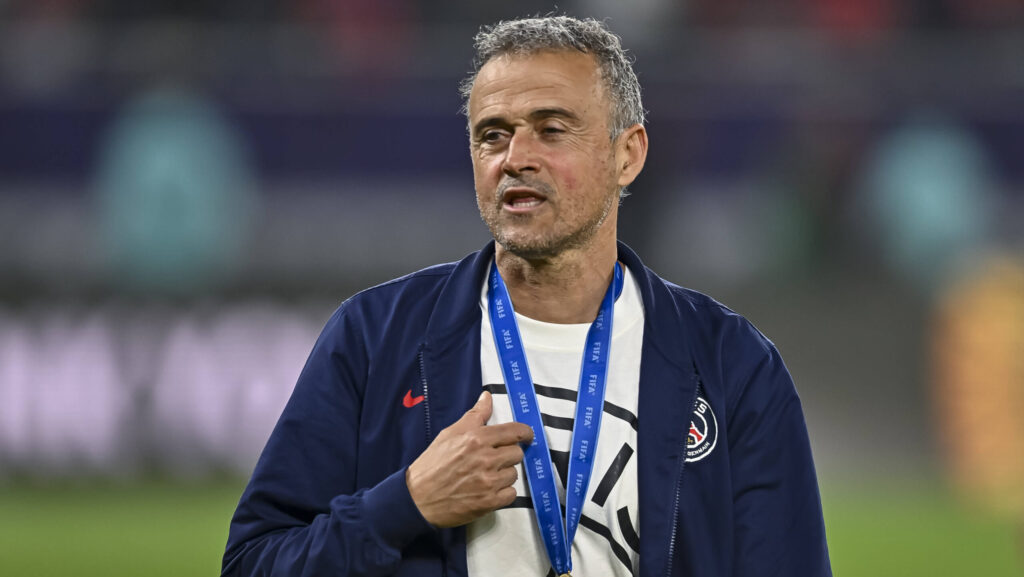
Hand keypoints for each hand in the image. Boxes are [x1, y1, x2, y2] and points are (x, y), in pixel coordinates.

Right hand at [406, 391, 533, 526]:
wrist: (418, 498)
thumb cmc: (432, 464)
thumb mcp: (450, 433)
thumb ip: (474, 416)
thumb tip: (487, 397)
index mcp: (476, 438)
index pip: (515, 431)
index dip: (525, 433)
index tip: (527, 436)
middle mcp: (486, 458)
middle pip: (517, 453)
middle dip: (508, 454)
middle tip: (494, 458)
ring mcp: (488, 481)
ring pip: (514, 474)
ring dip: (504, 474)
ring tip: (486, 476)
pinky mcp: (489, 502)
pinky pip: (511, 493)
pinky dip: (503, 493)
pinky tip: (488, 490)